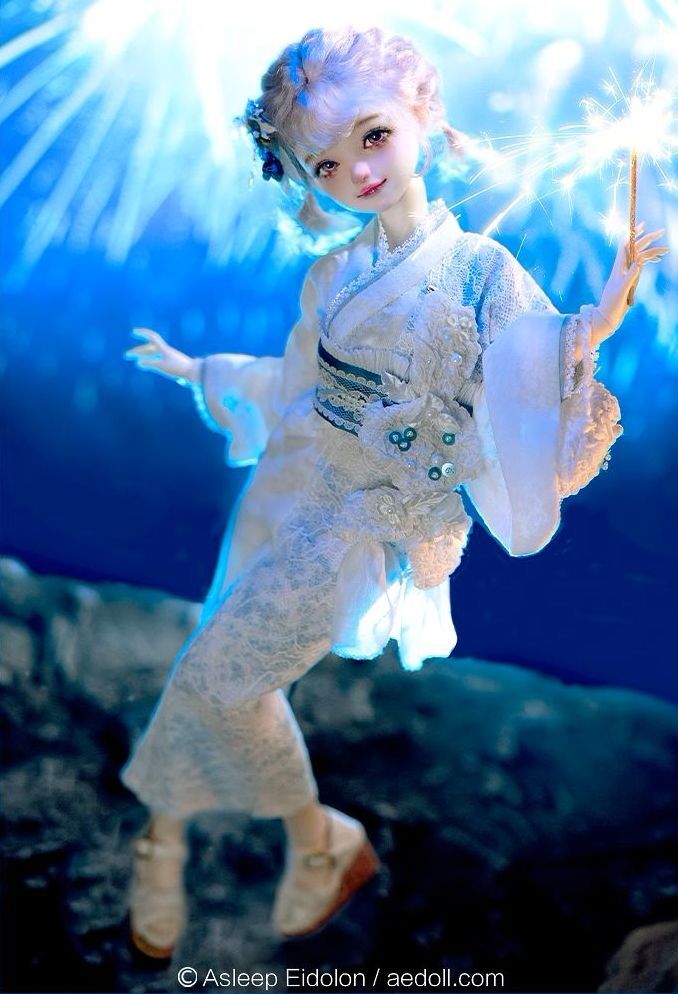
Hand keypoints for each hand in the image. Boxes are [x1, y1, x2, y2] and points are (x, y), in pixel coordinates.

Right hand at [124, 328, 199, 383]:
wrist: (195, 373)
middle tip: (126, 356)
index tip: (133, 332)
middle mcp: (166, 351)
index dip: (142, 333)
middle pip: (149, 348)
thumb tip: (138, 363)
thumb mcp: (162, 366)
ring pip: (153, 355)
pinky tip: (146, 366)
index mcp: (164, 348)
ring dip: (143, 357)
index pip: (152, 337)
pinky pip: (157, 360)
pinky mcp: (171, 364)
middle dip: (137, 351)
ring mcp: (169, 357)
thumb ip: (150, 364)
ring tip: (135, 362)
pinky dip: (150, 362)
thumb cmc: (178, 368)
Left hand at [594, 222, 667, 343]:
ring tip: (666, 250)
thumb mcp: (623, 289)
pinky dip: (649, 260)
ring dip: (652, 251)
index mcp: (619, 266)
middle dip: (649, 239)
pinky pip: (641, 265)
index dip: (633, 233)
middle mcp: (623, 267)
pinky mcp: (630, 279)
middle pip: (636, 248)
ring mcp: (627, 272)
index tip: (644, 225)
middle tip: (662, 232)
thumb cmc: (612, 304)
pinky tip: (658, 259)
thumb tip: (641, 260)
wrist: (607, 316)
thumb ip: (631, 275)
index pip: (626, 244)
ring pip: (641, 256)